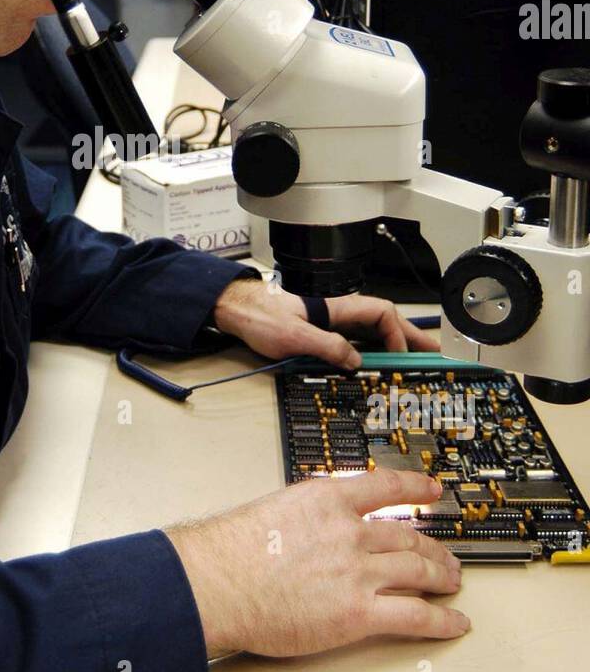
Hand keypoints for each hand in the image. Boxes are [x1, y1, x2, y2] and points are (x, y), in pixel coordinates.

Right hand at [165, 470, 468, 658]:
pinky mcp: (358, 613)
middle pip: (407, 536)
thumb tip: (316, 527)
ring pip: (418, 570)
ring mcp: (358, 571)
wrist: (216, 584)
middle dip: (433, 547)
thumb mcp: (274, 509)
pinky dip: (441, 620)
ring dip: (442, 577)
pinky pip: (415, 616)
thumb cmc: (229, 553)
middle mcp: (350, 531)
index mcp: (327, 499)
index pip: (384, 487)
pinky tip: (453, 622)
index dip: (415, 488)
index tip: (431, 491)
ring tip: (452, 583)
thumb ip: (306, 515)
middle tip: (445, 556)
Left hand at [212, 275, 439, 369]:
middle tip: (435, 354)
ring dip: (396, 346)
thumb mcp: (292, 335)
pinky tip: (380, 364)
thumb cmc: (259, 316)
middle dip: (411, 337)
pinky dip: (373, 352)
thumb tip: (356, 361)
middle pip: (385, 322)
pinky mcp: (323, 332)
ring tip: (416, 361)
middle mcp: (339, 312)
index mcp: (337, 307)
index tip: (402, 356)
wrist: (236, 311)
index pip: (382, 314)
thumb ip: (326, 346)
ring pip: (373, 332)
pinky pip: (357, 341)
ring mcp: (333, 322)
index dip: (398, 334)